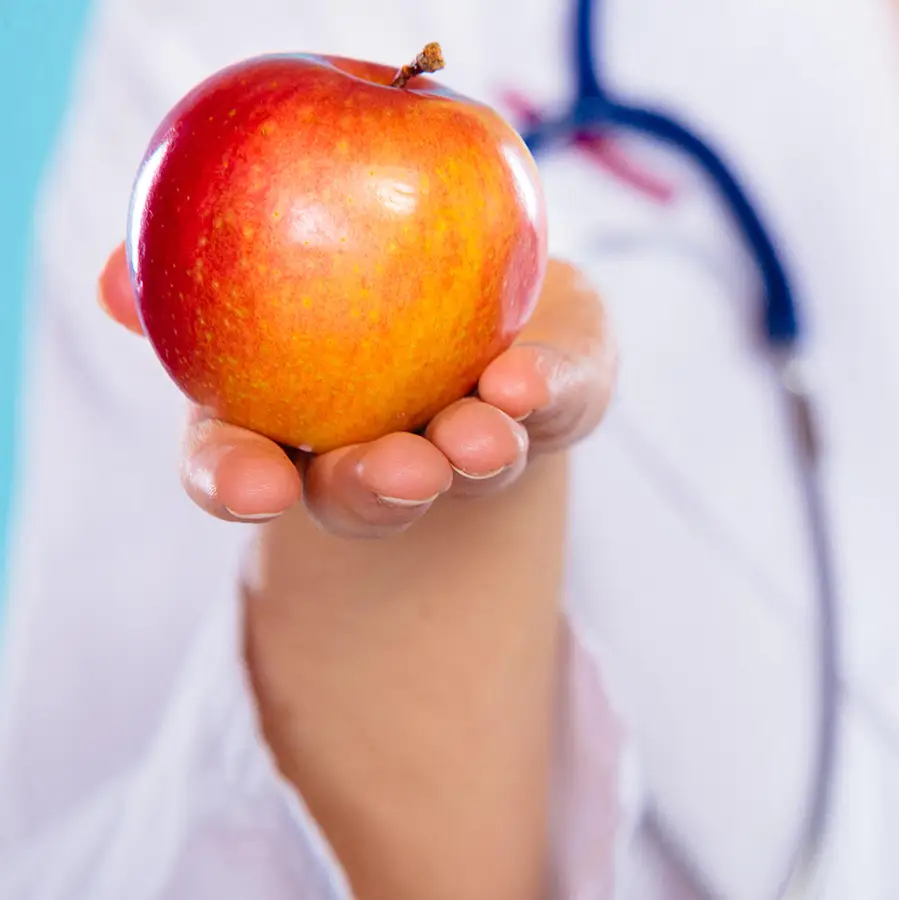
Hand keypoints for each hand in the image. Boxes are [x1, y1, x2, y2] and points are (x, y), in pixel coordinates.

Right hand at [98, 245, 614, 537]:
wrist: (478, 291)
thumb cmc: (346, 277)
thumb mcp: (256, 262)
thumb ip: (190, 270)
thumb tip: (115, 276)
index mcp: (285, 427)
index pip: (236, 468)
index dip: (236, 482)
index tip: (253, 485)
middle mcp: (376, 454)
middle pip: (358, 494)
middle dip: (376, 488)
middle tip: (402, 471)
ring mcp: (466, 440)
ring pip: (462, 465)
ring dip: (471, 455)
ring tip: (479, 437)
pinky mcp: (555, 402)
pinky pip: (555, 400)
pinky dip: (543, 391)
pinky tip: (529, 378)